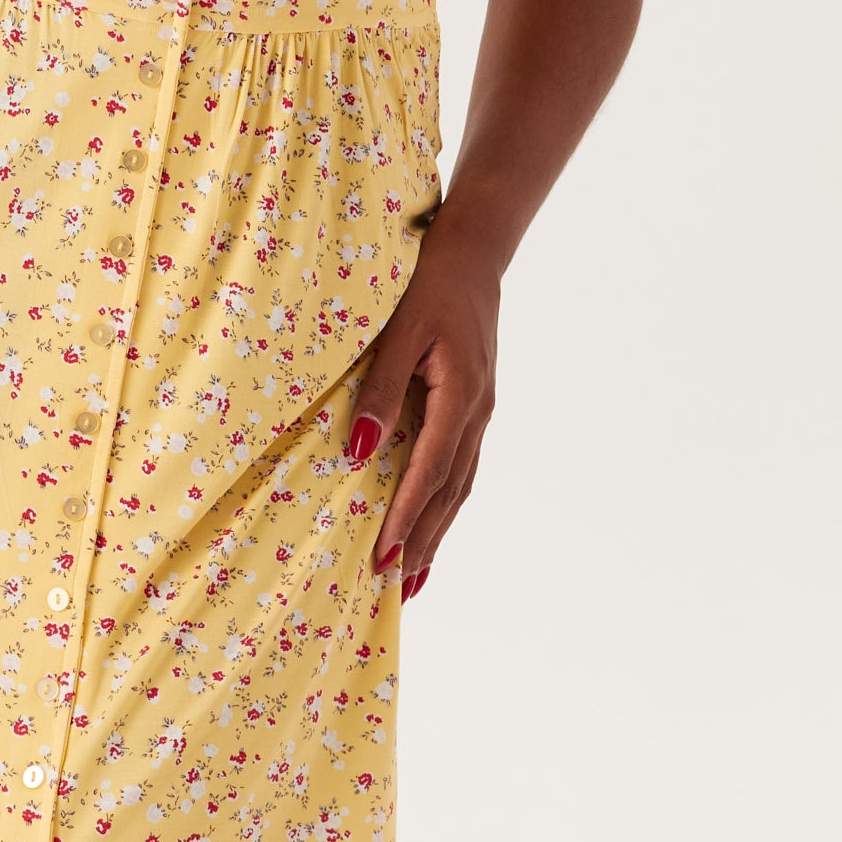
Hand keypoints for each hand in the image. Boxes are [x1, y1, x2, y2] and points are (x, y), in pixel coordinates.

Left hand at [348, 221, 501, 590]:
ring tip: (417, 573)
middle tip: (399, 588)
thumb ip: (381, 392)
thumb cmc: (429, 284)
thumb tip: (359, 453)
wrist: (474, 253)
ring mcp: (482, 410)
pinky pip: (462, 464)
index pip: (430, 473)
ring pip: (460, 484)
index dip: (407, 520)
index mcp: (461, 397)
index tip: (385, 558)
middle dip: (423, 540)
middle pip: (450, 492)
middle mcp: (478, 413)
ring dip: (438, 530)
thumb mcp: (399, 333)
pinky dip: (446, 499)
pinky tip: (433, 516)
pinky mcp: (477, 404)